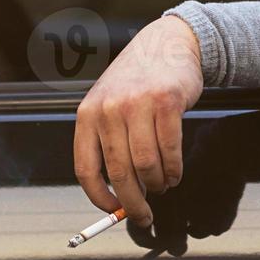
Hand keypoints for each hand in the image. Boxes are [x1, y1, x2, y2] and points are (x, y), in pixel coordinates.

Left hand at [74, 15, 203, 225]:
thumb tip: (117, 193)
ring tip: (161, 186)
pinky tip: (174, 174)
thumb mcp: (108, 106)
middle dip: (133, 202)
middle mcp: (109, 110)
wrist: (166, 43)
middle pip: (119, 172)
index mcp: (87, 115)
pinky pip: (170, 149)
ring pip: (146, 164)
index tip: (112, 212)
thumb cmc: (136, 82)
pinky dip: (174, 170)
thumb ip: (108, 144)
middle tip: (143, 216)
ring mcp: (138, 104)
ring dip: (156, 184)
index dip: (99, 197)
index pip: (85, 169)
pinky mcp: (167, 102)